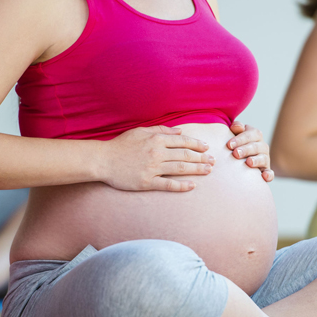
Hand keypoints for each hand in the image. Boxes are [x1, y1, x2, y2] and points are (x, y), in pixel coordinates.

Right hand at [99, 125, 214, 191]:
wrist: (103, 160)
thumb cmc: (121, 145)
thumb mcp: (141, 131)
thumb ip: (161, 130)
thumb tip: (180, 131)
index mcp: (156, 140)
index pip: (182, 141)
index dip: (196, 144)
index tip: (206, 148)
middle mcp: (157, 153)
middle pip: (185, 155)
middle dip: (201, 158)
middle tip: (213, 161)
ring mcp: (152, 168)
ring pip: (180, 168)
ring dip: (196, 169)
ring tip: (208, 170)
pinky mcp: (146, 182)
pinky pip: (168, 184)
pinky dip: (181, 185)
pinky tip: (192, 185)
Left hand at [228, 121, 273, 181]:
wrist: (239, 157)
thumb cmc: (235, 143)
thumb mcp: (236, 133)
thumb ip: (236, 127)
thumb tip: (236, 127)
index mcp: (255, 135)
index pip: (251, 134)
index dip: (240, 138)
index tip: (229, 144)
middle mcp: (262, 146)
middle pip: (256, 146)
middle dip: (246, 149)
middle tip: (236, 153)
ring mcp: (265, 158)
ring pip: (264, 158)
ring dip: (256, 160)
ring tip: (248, 162)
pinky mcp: (266, 171)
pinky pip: (270, 173)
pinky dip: (268, 175)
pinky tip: (264, 177)